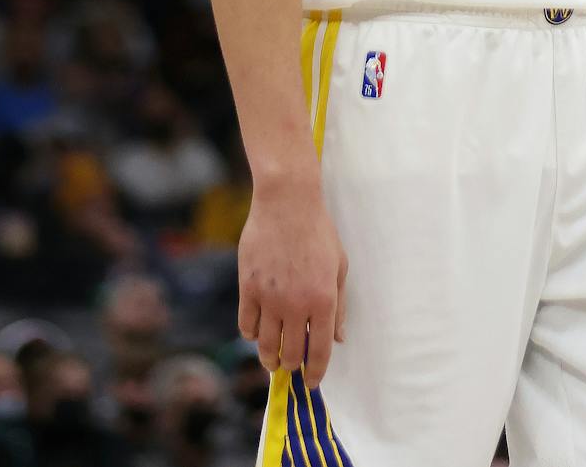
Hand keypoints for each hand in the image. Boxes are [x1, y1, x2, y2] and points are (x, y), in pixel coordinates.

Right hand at [237, 175, 346, 386]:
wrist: (287, 203)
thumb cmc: (318, 232)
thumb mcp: (339, 267)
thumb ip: (340, 307)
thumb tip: (338, 339)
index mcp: (323, 300)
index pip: (319, 352)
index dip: (315, 373)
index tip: (312, 383)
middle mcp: (296, 304)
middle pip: (291, 354)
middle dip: (293, 367)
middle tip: (291, 368)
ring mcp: (269, 297)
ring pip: (266, 345)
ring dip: (270, 359)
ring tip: (272, 361)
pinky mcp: (247, 287)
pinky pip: (246, 325)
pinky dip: (252, 335)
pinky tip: (257, 333)